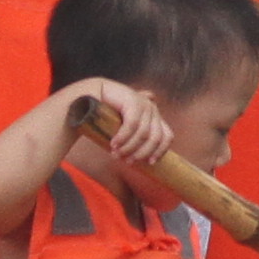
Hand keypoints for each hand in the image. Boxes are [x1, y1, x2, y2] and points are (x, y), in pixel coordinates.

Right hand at [57, 78, 173, 178]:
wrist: (91, 94)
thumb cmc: (108, 115)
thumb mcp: (125, 129)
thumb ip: (136, 139)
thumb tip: (148, 159)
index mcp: (155, 116)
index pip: (167, 136)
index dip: (160, 151)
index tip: (150, 163)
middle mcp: (152, 108)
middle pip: (155, 137)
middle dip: (141, 152)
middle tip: (127, 161)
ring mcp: (144, 103)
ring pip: (142, 133)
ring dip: (128, 147)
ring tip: (115, 154)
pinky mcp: (133, 100)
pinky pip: (131, 125)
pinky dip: (122, 138)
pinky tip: (113, 144)